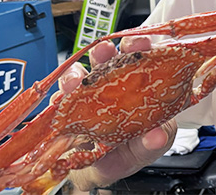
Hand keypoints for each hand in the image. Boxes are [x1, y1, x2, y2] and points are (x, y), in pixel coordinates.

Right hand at [58, 37, 176, 190]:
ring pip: (78, 77)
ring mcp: (86, 96)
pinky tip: (59, 103)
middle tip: (103, 51)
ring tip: (75, 81)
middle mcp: (110, 82)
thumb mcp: (152, 144)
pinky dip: (58, 101)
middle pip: (105, 59)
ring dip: (75, 75)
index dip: (138, 45)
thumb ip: (157, 139)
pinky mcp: (67, 112)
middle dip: (102, 52)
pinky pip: (59, 103)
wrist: (108, 170)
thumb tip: (157, 136)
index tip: (139, 45)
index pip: (139, 55)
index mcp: (136, 81)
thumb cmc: (135, 147)